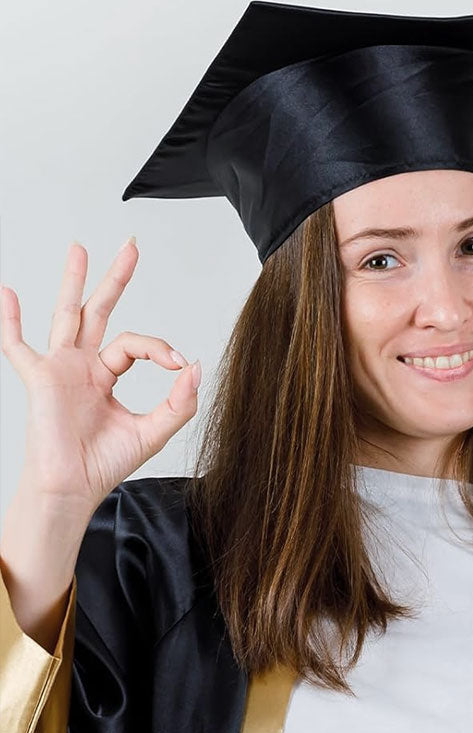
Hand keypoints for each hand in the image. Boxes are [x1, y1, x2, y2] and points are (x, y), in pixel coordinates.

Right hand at [0, 239, 200, 514]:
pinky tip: (7, 292)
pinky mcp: (39, 379)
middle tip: (131, 246)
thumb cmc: (105, 463)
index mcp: (106, 377)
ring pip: (67, 315)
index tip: (177, 362)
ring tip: (80, 248)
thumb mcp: (154, 431)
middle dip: (115, 279)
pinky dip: (10, 320)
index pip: (135, 345)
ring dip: (74, 282)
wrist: (73, 486)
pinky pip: (17, 345)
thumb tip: (194, 366)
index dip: (158, 347)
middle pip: (99, 312)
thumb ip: (178, 402)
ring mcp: (59, 369)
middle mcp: (82, 367)